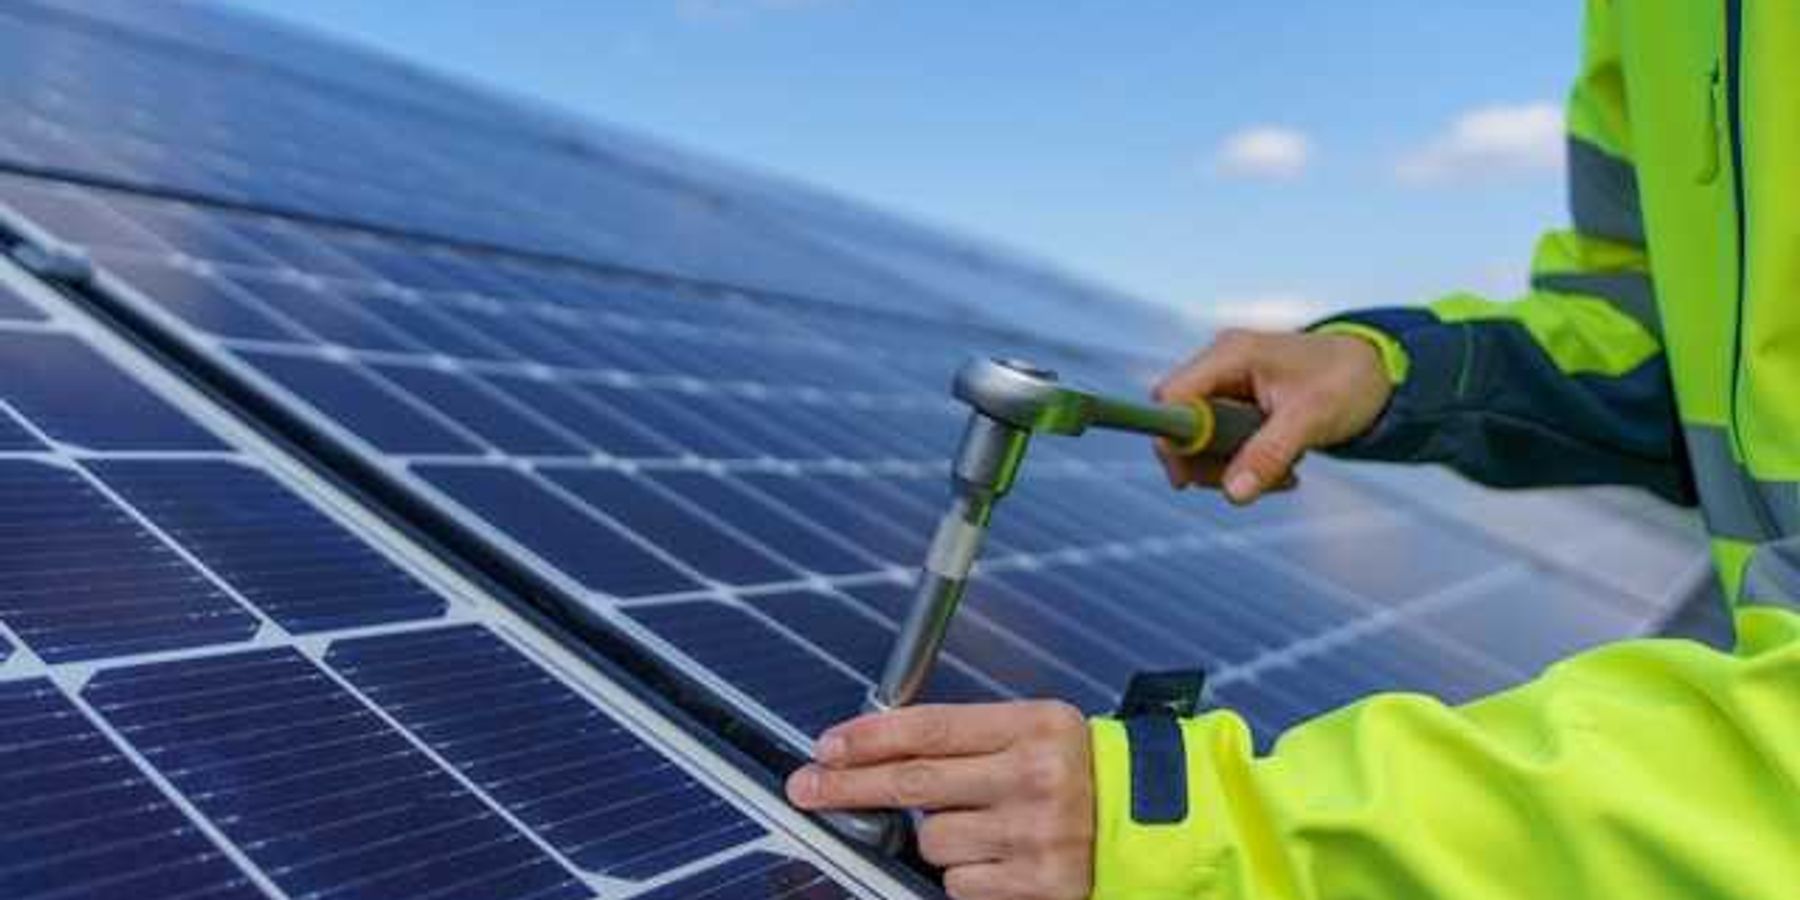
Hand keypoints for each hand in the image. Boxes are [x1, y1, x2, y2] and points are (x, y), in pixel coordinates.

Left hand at [787, 702, 1093, 899]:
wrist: (1153, 825)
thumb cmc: (1083, 772)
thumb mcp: (1038, 730)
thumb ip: (969, 735)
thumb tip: (878, 749)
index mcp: (1035, 726)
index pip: (930, 728)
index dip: (869, 737)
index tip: (828, 745)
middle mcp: (1035, 778)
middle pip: (914, 783)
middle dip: (849, 785)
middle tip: (807, 786)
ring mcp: (1035, 836)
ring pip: (933, 841)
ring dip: (936, 837)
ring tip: (980, 826)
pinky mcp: (1036, 886)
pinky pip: (959, 883)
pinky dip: (965, 874)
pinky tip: (998, 857)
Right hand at [1153, 328, 1390, 502]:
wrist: (1377, 374)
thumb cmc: (1347, 381)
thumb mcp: (1311, 419)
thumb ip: (1268, 454)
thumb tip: (1233, 494)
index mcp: (1231, 355)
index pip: (1172, 398)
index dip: (1174, 439)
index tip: (1189, 479)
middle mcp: (1221, 367)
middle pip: (1181, 426)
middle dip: (1210, 464)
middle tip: (1249, 485)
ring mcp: (1228, 387)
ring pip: (1201, 443)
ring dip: (1233, 470)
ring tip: (1283, 476)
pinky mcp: (1238, 406)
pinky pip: (1223, 446)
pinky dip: (1247, 465)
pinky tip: (1284, 469)